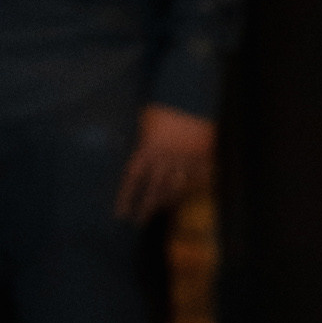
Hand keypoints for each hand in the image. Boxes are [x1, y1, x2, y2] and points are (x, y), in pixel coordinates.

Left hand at [116, 104, 214, 222]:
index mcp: (148, 148)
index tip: (120, 213)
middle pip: (154, 190)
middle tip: (138, 222)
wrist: (196, 101)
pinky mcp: (201, 162)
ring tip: (157, 211)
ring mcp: (184, 162)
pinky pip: (193, 181)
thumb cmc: (167, 107)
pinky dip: (187, 190)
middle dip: (145, 208)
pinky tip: (179, 197)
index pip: (133, 179)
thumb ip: (141, 138)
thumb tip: (127, 150)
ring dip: (165, 202)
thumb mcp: (148, 120)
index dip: (126, 197)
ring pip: (174, 189)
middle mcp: (165, 159)